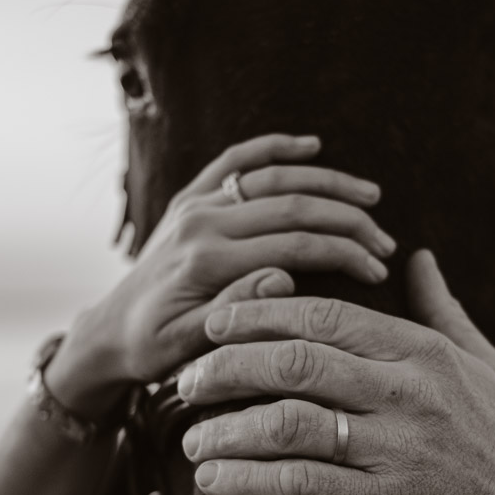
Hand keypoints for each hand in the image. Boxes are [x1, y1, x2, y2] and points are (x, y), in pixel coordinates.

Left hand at [46, 134, 395, 416]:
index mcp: (206, 261)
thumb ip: (235, 312)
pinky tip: (312, 145)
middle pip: (291, 205)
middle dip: (348, 219)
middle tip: (385, 241)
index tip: (378, 269)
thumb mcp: (189, 346)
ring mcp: (195, 205)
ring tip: (371, 197)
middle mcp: (201, 223)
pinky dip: (273, 148)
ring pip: (271, 176)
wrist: (109, 332)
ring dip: (326, 182)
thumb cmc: (151, 349)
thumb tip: (283, 280)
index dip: (343, 253)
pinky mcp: (190, 199)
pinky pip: (235, 161)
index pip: (293, 245)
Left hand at [177, 250, 494, 494]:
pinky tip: (214, 480)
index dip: (258, 315)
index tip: (214, 324)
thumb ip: (442, 311)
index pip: (322, 316)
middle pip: (293, 362)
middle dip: (226, 367)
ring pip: (287, 423)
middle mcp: (408, 393)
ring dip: (225, 428)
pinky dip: (248, 480)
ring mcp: (398, 449)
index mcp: (422, 352)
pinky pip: (301, 485)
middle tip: (187, 380)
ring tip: (190, 436)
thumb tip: (417, 257)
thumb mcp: (485, 366)